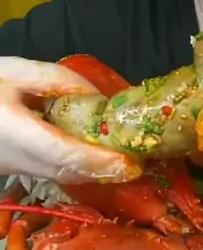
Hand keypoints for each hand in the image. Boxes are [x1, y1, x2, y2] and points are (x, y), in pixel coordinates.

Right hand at [0, 58, 141, 182]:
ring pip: (63, 176)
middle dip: (106, 171)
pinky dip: (81, 169)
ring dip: (96, 173)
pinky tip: (100, 158)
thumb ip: (54, 80)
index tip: (129, 162)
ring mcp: (18, 169)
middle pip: (70, 172)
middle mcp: (19, 159)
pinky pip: (55, 173)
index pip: (64, 154)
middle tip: (140, 162)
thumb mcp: (14, 73)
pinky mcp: (18, 170)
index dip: (98, 161)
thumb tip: (93, 96)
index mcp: (16, 133)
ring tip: (126, 161)